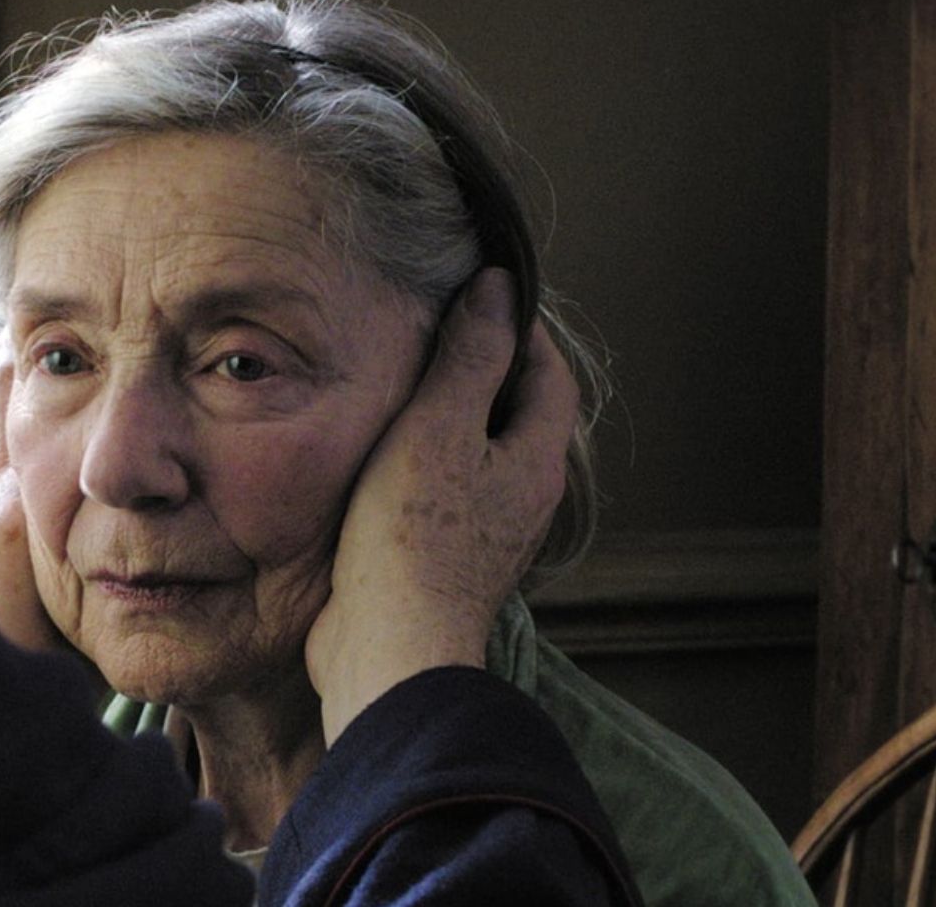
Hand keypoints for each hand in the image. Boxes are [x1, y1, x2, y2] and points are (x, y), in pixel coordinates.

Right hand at [305, 268, 579, 744]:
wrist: (388, 647)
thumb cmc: (412, 539)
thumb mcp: (437, 427)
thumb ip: (470, 355)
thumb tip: (499, 288)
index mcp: (536, 461)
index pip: (550, 374)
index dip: (521, 328)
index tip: (481, 296)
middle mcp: (524, 499)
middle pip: (521, 415)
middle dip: (489, 370)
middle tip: (440, 333)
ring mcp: (487, 534)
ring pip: (483, 456)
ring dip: (454, 418)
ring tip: (407, 386)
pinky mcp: (446, 560)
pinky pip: (448, 493)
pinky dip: (427, 462)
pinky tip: (385, 459)